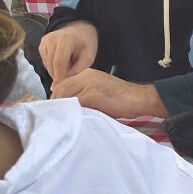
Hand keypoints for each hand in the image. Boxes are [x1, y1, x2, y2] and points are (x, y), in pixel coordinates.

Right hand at [39, 21, 97, 82]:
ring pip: (47, 65)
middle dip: (58, 76)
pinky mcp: (41, 45)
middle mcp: (51, 39)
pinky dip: (52, 67)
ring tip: (68, 69)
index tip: (65, 86)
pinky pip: (45, 62)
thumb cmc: (86, 44)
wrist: (79, 30)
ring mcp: (44, 41)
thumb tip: (60, 84)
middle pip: (51, 65)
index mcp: (65, 39)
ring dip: (56, 72)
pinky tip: (62, 64)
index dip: (60, 77)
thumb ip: (77, 71)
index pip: (59, 63)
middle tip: (68, 81)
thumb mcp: (88, 57)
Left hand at [51, 69, 167, 118]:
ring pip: (65, 96)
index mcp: (88, 73)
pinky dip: (70, 112)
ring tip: (60, 119)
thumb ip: (86, 92)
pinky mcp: (92, 94)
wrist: (139, 98)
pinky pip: (74, 103)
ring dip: (61, 108)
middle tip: (54, 116)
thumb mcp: (101, 90)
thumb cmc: (123, 98)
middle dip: (55, 103)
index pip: (63, 83)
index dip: (56, 96)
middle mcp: (86, 75)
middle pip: (61, 89)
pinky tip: (70, 120)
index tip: (55, 108)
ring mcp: (88, 84)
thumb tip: (70, 105)